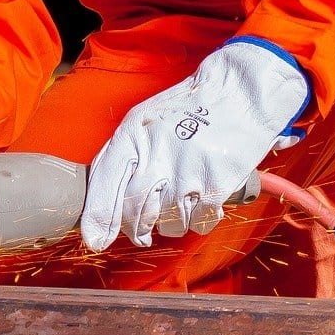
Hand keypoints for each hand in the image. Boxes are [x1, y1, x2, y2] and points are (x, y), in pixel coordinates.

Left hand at [79, 38, 309, 251]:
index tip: (95, 240)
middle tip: (141, 232)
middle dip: (136, 229)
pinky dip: (199, 220)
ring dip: (171, 221)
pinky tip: (201, 200)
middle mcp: (157, 154)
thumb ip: (122, 156)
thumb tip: (103, 201)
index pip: (105, 183)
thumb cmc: (189, 109)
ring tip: (180, 199)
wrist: (239, 93)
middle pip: (135, 212)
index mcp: (133, 135)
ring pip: (168, 223)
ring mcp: (187, 171)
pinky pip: (199, 223)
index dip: (98, 218)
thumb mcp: (145, 120)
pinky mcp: (216, 185)